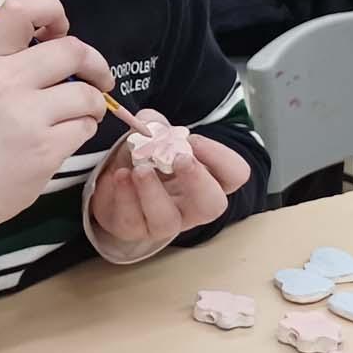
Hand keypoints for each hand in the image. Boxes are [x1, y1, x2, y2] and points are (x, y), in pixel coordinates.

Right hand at [0, 0, 111, 277]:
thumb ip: (15, 58)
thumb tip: (62, 38)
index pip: (19, 10)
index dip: (51, 10)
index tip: (60, 29)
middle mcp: (7, 83)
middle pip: (72, 50)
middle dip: (95, 64)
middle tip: (97, 78)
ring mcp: (27, 117)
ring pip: (87, 94)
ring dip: (92, 104)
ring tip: (77, 115)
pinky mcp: (45, 149)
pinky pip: (85, 126)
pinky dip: (83, 130)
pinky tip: (64, 137)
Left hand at [89, 109, 251, 246]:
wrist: (116, 179)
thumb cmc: (147, 156)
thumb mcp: (153, 134)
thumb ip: (154, 124)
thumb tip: (150, 124)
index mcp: (208, 178)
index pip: (235, 174)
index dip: (221, 157)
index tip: (194, 140)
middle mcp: (192, 205)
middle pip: (213, 205)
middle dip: (197, 181)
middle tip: (180, 159)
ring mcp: (164, 222)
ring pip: (168, 221)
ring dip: (152, 192)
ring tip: (139, 169)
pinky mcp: (133, 229)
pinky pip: (131, 220)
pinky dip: (124, 195)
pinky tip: (119, 175)